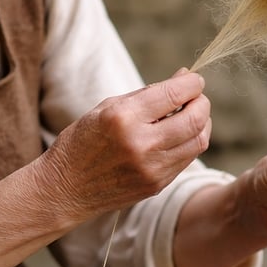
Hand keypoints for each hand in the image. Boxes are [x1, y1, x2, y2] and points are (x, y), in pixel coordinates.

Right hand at [40, 69, 211, 222]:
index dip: (192, 83)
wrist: (64, 190)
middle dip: (202, 102)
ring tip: (190, 116)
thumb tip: (184, 76)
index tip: (193, 80)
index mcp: (123, 117)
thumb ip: (148, 93)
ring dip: (202, 123)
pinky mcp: (157, 185)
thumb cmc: (82, 141)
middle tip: (196, 97)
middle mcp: (140, 143)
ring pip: (199, 140)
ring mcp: (151, 168)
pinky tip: (179, 136)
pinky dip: (190, 142)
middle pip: (195, 118)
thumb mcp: (107, 107)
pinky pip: (188, 158)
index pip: (175, 93)